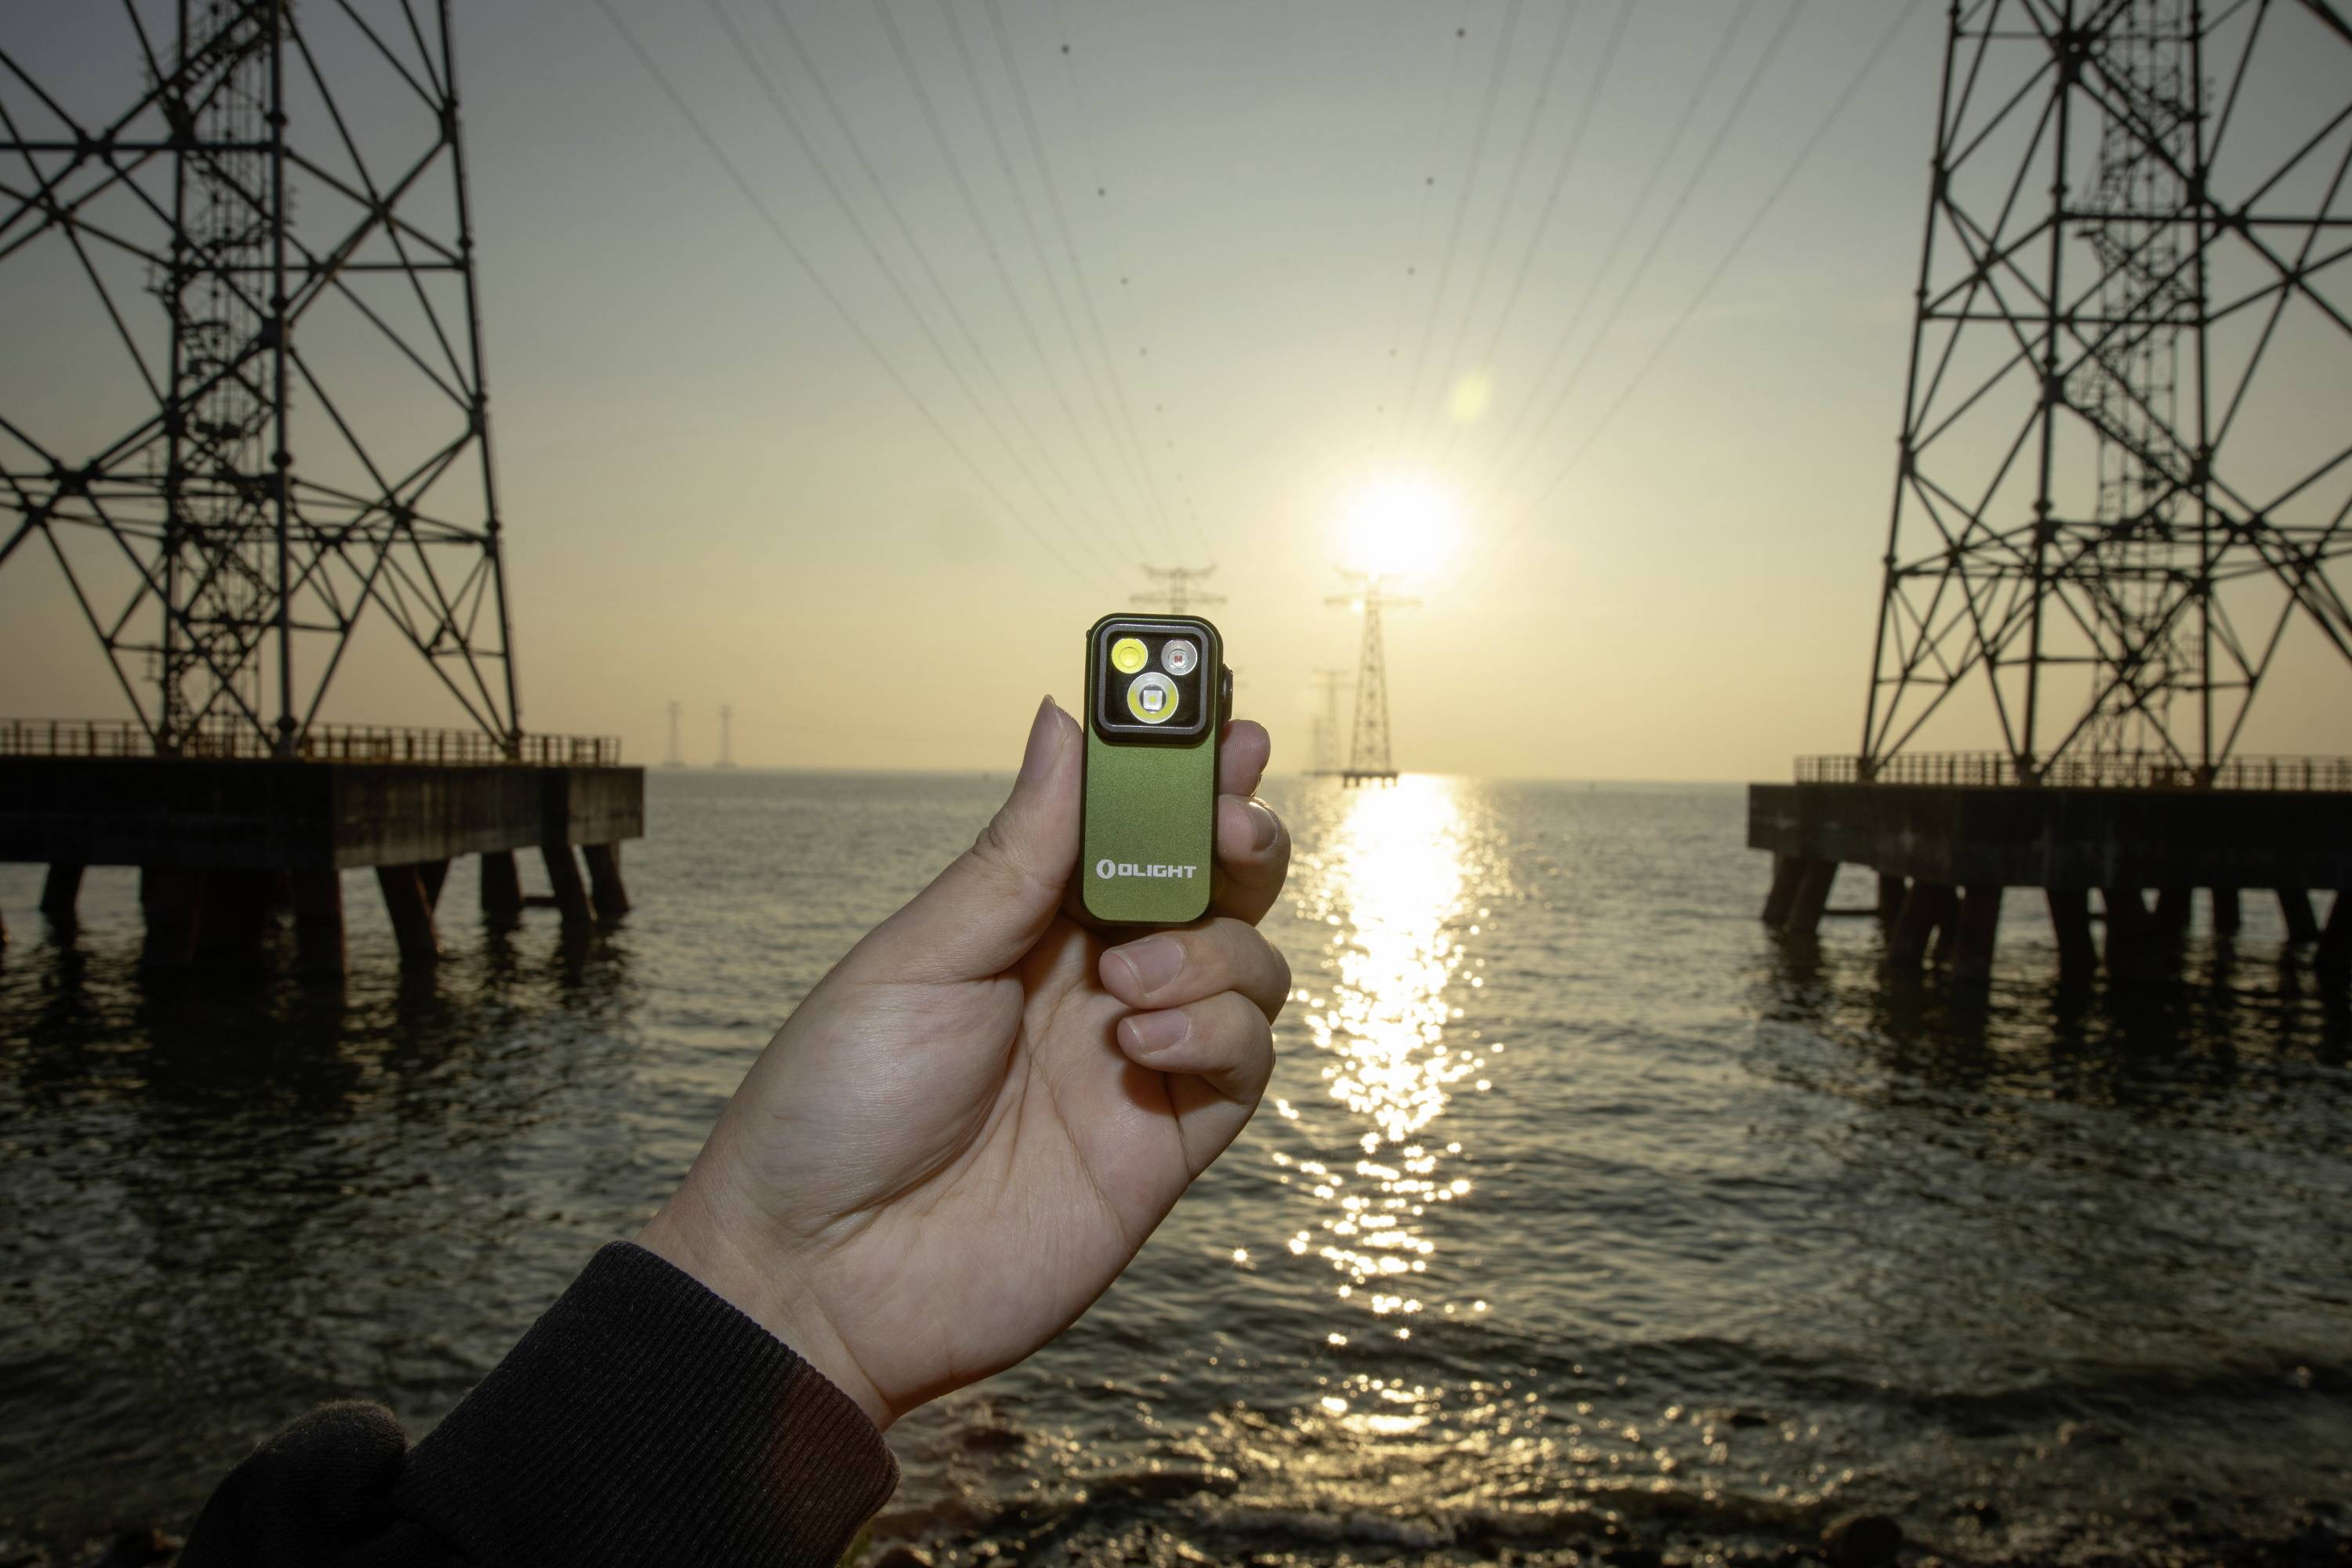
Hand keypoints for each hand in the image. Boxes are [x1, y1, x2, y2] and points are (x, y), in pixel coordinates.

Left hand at [638, 697, 1292, 1427]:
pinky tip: (1139, 1041)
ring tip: (1125, 978)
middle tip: (1229, 820)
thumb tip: (1063, 719)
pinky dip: (1218, 1031)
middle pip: (1217, 883)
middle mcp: (1096, 978)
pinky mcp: (1166, 1143)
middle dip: (1239, 834)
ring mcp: (1139, 1058)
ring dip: (1214, 947)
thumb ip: (1016, 853)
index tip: (1225, 724)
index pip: (1132, 823)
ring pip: (1251, 965)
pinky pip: (1247, 1064)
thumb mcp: (919, 956)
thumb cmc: (836, 1106)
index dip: (1185, 771)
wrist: (820, 1278)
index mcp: (1027, 920)